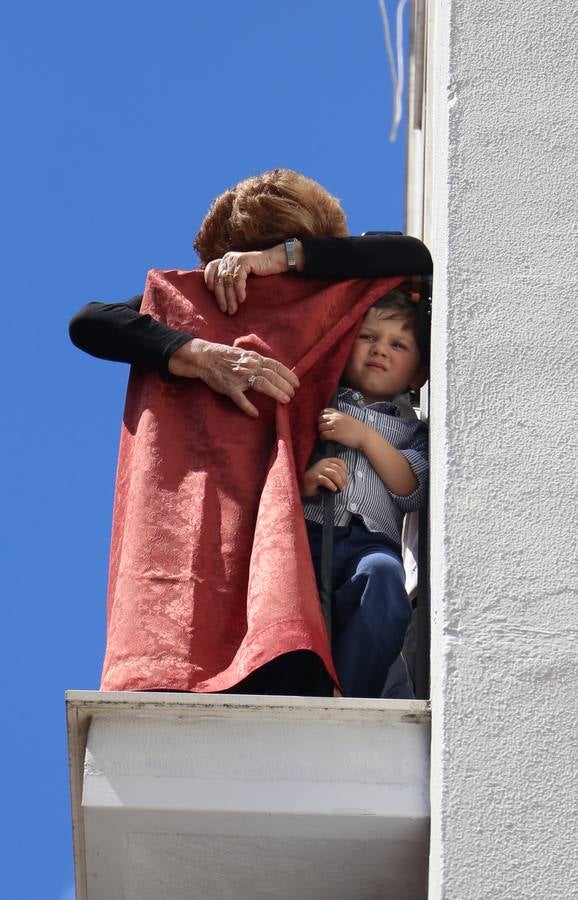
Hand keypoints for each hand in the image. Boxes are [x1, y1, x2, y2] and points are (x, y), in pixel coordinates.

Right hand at [168, 338, 299, 416]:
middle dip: (285, 385)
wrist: (205, 357)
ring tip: (285, 400)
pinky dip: (248, 406)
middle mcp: (249, 366)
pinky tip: (255, 414)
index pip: (276, 366)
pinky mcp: (229, 387)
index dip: (288, 374)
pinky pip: (239, 398)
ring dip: (275, 392)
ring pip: (261, 384)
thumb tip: (274, 370)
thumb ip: (258, 362)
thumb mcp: (245, 354)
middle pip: (272, 376)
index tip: (297, 382)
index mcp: (254, 359)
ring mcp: (239, 377)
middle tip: (293, 394)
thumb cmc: (226, 356)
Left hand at [204, 241, 302, 314]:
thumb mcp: (242, 276)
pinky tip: (242, 299)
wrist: (276, 261)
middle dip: (221, 297)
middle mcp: (228, 258)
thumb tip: (221, 297)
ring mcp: (236, 259)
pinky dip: (239, 290)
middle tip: (225, 310)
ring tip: (233, 310)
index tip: (210, 292)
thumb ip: (231, 280)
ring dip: (230, 298)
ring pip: (228, 281)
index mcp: (226, 260)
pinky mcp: (244, 261)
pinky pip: (238, 279)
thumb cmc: (260, 272)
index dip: (208, 279)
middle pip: (219, 279)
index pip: (211, 268)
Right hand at [302, 457, 347, 496]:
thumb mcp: (328, 475)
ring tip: (340, 489)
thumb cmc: (317, 482)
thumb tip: (346, 479)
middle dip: (343, 479)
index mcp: (326, 461)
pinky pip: (325, 480)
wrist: (303, 487)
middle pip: (338, 469)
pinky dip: (331, 485)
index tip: (345, 480)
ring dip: (339, 482)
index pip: (340, 462)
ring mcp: (317, 469)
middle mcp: (322, 463)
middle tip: (343, 487)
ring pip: (333, 474)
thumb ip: (336, 473)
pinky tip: (334, 489)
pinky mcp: (313, 477)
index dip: (345, 471)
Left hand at [318, 408, 367, 448]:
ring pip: (320, 427)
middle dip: (320, 424)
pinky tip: (325, 439)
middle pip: (321, 419)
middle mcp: (336, 419)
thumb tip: (335, 421)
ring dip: (320, 431)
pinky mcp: (335, 435)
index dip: (322, 416)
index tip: (323, 421)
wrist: (365, 436)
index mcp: (339, 414)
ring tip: (323, 435)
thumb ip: (341, 418)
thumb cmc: (359, 429)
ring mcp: (335, 426)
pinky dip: (322, 437)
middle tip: (322, 429)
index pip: (325, 411)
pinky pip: (323, 435)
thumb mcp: (349, 419)